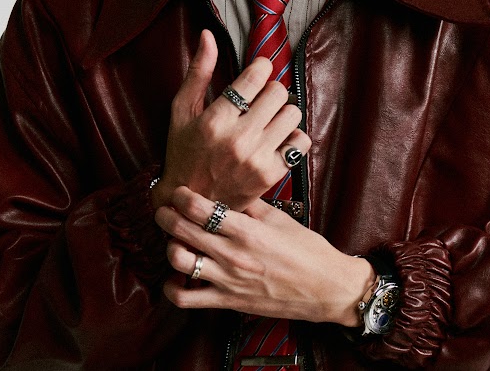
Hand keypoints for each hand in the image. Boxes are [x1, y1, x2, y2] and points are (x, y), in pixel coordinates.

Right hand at [152, 30, 310, 210]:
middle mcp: (238, 139)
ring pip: (292, 113)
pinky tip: (275, 139)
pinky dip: (292, 136)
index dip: (261, 67)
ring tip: (267, 119)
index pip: (255, 76)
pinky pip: (300, 142)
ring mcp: (257, 159)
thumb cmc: (184, 152)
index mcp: (215, 120)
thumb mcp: (182, 111)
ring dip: (282, 112)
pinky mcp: (271, 175)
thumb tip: (208, 35)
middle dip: (271, 90)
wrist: (191, 205)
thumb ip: (198, 71)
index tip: (257, 72)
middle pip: (278, 92)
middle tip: (260, 99)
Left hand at [155, 186, 374, 325]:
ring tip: (173, 239)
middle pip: (184, 231)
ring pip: (180, 262)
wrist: (325, 287)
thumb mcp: (280, 218)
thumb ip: (251, 203)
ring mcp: (228, 281)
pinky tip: (176, 275)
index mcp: (247, 230)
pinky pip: (187, 299)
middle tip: (164, 208)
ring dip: (169, 247)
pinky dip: (173, 288)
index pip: (202, 209)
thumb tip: (230, 186)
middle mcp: (233, 255)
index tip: (179, 190)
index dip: (183, 197)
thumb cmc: (306, 249)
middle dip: (166, 216)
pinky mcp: (228, 302)